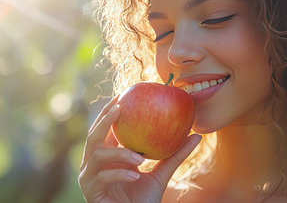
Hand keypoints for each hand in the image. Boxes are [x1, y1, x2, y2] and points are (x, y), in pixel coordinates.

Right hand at [79, 96, 200, 202]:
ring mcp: (89, 177)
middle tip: (120, 106)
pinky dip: (119, 174)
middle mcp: (94, 163)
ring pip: (98, 155)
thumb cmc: (143, 200)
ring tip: (139, 156)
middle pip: (93, 135)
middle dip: (105, 119)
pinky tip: (135, 176)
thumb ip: (174, 155)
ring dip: (119, 153)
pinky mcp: (90, 191)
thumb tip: (197, 135)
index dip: (111, 110)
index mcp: (107, 155)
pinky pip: (103, 177)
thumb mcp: (161, 174)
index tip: (125, 94)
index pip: (105, 128)